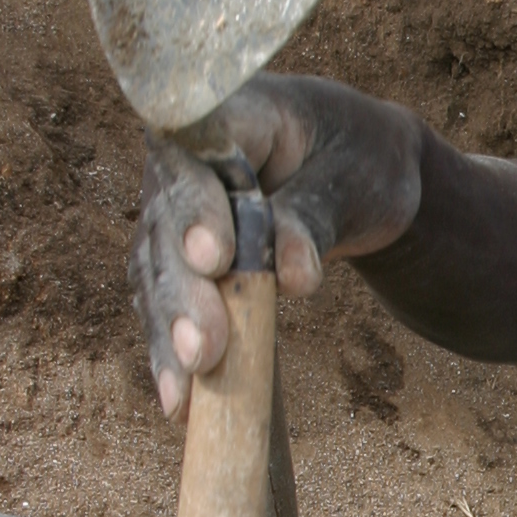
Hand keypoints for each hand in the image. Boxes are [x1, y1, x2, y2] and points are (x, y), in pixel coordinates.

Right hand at [127, 77, 420, 417]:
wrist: (360, 170)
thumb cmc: (359, 160)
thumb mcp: (354, 180)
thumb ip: (314, 219)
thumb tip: (291, 277)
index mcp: (228, 114)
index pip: (197, 157)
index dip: (198, 208)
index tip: (216, 257)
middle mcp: (182, 162)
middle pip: (167, 226)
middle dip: (186, 292)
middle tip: (205, 347)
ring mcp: (171, 213)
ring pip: (157, 273)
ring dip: (170, 332)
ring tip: (188, 387)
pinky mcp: (176, 261)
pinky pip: (164, 305)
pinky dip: (170, 352)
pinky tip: (178, 402)